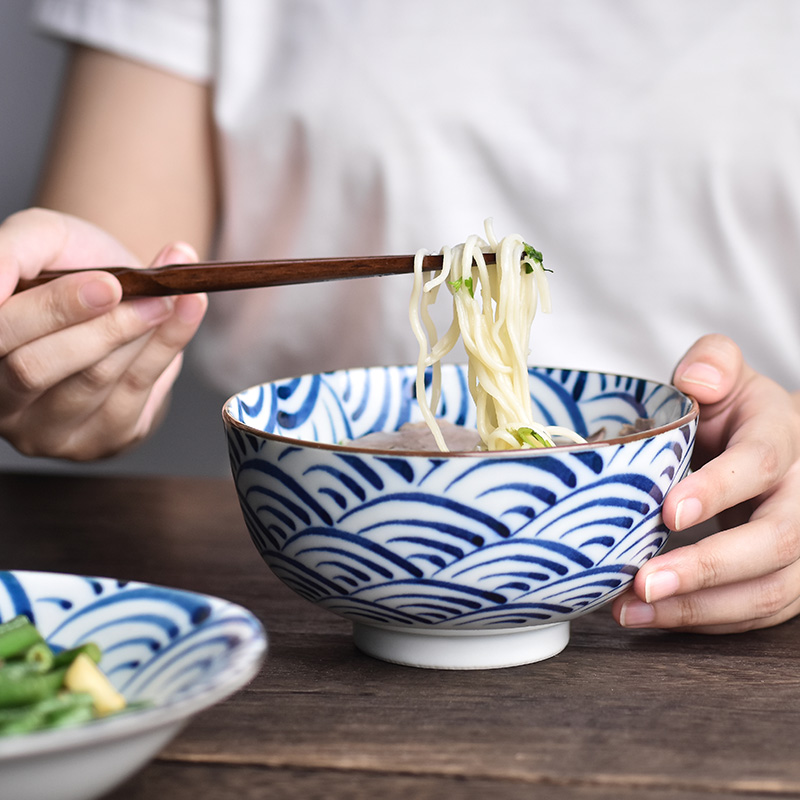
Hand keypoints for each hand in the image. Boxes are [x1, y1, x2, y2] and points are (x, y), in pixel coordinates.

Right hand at [0, 208, 207, 459]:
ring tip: (170, 296)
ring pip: (93, 379)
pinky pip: (136, 390)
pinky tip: (188, 309)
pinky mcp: (101, 438)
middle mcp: (0, 400)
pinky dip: (169, 345)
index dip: (52, 310)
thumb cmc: (69, 268)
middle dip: (99, 328)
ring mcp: (47, 430)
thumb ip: (11, 252)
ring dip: (138, 333)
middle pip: (35, 368)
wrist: (117, 296)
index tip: (107, 285)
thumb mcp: (40, 240)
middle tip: (149, 294)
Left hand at [612, 334, 799, 632]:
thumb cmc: (733, 411)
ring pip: (768, 590)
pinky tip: (653, 618)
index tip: (668, 513)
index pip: (760, 463)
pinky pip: (756, 612)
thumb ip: (712, 363)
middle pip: (774, 541)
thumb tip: (697, 381)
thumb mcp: (723, 371)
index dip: (718, 490)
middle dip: (707, 567)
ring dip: (698, 608)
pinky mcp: (788, 578)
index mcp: (783, 437)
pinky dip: (704, 620)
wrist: (763, 444)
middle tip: (644, 582)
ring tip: (631, 610)